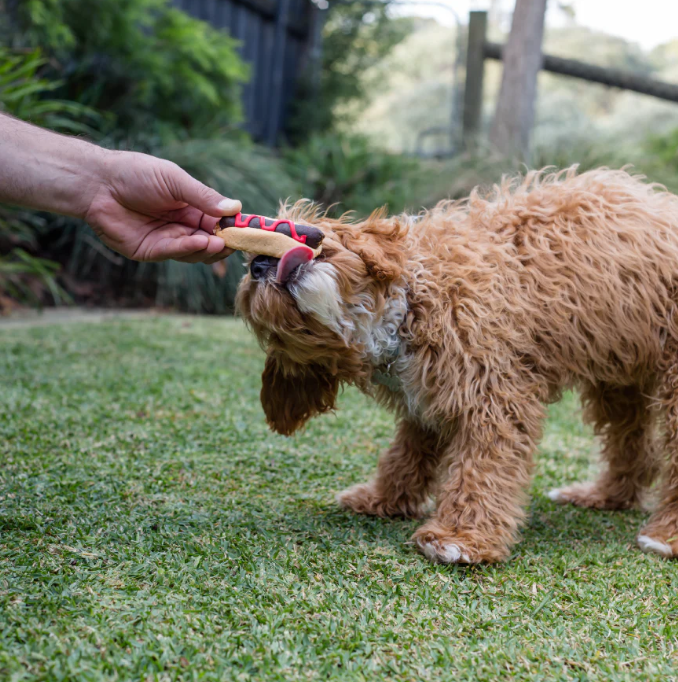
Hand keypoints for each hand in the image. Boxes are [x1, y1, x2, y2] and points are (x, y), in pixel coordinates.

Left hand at [84, 150, 240, 262]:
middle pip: (210, 241)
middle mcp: (181, 225)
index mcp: (190, 206)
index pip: (218, 221)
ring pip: (195, 252)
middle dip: (224, 242)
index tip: (247, 229)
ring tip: (219, 243)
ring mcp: (167, 240)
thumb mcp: (175, 181)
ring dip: (208, 249)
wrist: (97, 183)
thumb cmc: (135, 174)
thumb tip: (235, 207)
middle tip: (235, 242)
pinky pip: (174, 253)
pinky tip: (199, 243)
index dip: (232, 226)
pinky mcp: (151, 251)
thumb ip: (204, 196)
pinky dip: (188, 249)